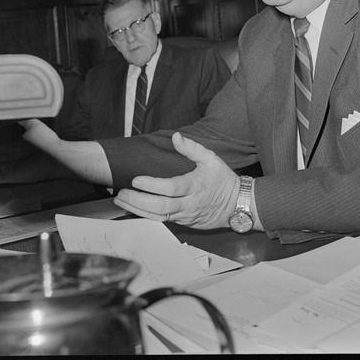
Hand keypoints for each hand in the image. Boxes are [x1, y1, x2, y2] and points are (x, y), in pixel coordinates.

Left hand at [114, 132, 240, 229]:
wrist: (237, 205)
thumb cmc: (223, 180)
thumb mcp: (211, 159)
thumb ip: (192, 148)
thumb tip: (176, 137)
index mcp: (195, 186)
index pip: (171, 188)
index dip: (152, 185)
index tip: (136, 180)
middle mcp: (189, 203)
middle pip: (161, 206)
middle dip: (139, 201)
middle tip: (122, 193)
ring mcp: (186, 215)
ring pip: (159, 216)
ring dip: (138, 210)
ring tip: (122, 201)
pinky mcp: (184, 223)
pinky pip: (163, 220)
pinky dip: (147, 215)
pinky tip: (135, 209)